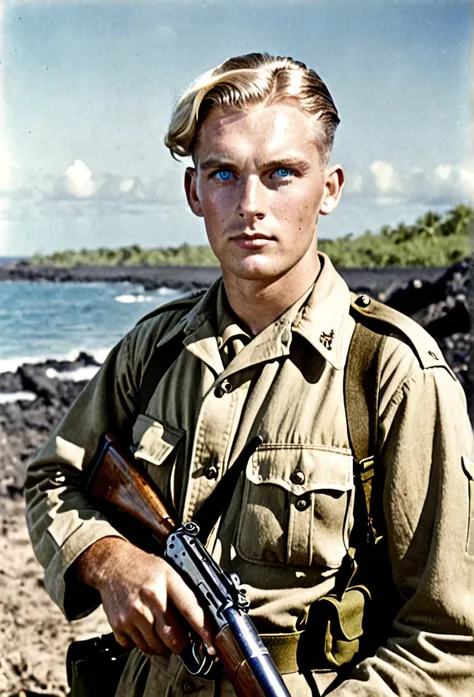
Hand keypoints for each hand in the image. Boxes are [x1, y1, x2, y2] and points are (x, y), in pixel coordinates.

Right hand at [76, 536, 214, 655]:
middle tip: (181, 639)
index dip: (203, 628)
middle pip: (172, 637)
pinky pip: (137, 647)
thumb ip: (183, 593)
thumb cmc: (144, 568)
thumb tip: (201, 619)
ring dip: (161, 645)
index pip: (189, 607)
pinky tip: (143, 627)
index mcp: (167, 581)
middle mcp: (150, 597)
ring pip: (155, 646)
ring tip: (159, 630)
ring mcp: (133, 613)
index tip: (211, 642)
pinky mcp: (119, 625)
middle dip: (180, 644)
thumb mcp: (169, 571)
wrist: (113, 564)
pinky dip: (143, 643)